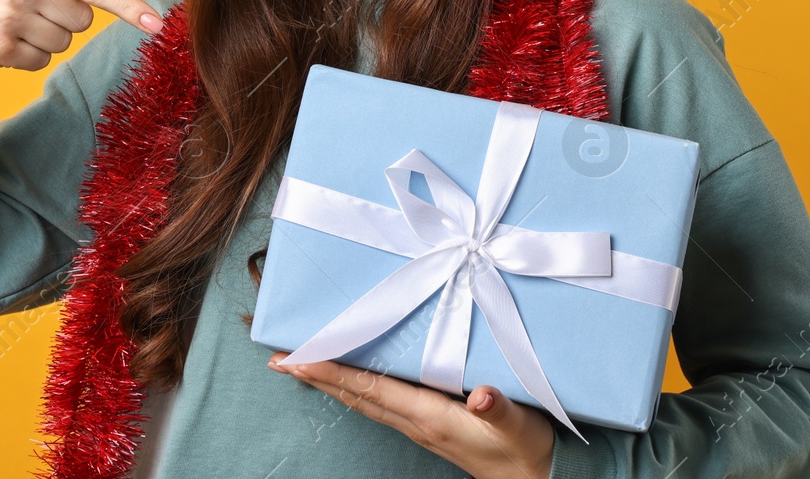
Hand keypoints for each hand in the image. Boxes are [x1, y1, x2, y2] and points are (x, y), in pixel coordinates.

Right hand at [0, 0, 163, 69]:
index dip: (128, 6)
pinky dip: (27, 55)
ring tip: (14, 19)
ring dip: (46, 36)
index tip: (156, 23)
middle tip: (30, 2)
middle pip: (82, 20)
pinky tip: (3, 37)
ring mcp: (9, 22)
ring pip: (63, 43)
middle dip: (64, 15)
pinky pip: (40, 62)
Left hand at [267, 352, 553, 478]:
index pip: (372, 389)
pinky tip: (350, 382)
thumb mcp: (521, 427)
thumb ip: (500, 411)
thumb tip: (482, 398)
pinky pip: (380, 404)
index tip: (301, 359)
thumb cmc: (528, 451)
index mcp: (431, 417)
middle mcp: (417, 422)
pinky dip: (356, 389)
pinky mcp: (428, 426)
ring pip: (364, 400)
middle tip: (281, 360)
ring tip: (303, 367)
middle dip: (318, 377)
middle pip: (356, 395)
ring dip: (331, 383)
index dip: (336, 372)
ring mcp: (420, 426)